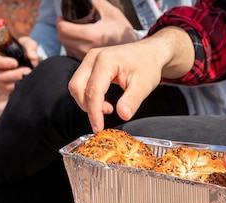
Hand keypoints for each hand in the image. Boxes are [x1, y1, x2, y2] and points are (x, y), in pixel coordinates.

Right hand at [0, 36, 38, 93]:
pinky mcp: (9, 91)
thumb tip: (32, 57)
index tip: (15, 63)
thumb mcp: (28, 44)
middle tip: (28, 71)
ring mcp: (2, 83)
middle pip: (0, 76)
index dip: (2, 63)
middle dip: (15, 74)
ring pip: (7, 86)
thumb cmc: (25, 52)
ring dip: (19, 82)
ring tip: (30, 76)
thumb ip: (30, 47)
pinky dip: (21, 89)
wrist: (31, 64)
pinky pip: (13, 93)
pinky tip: (28, 83)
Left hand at [57, 0, 136, 59]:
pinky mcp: (86, 64)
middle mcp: (86, 49)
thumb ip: (96, 2)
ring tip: (77, 31)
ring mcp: (85, 58)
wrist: (133, 54)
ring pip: (65, 46)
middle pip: (62, 38)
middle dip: (62, 28)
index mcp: (91, 35)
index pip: (64, 29)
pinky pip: (71, 53)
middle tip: (68, 22)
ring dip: (66, 37)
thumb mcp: (112, 13)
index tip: (64, 16)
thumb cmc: (123, 34)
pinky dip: (72, 46)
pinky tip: (81, 40)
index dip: (61, 21)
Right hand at [68, 27, 194, 131]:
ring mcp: (89, 59)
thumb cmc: (147, 65)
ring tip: (108, 107)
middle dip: (88, 107)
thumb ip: (132, 100)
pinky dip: (88, 96)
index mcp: (106, 60)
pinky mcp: (89, 64)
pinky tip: (104, 102)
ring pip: (76, 86)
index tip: (98, 128)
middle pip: (77, 87)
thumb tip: (123, 115)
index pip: (93, 90)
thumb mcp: (144, 85)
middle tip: (108, 114)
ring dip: (87, 102)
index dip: (94, 112)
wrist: (149, 52)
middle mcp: (93, 57)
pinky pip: (80, 83)